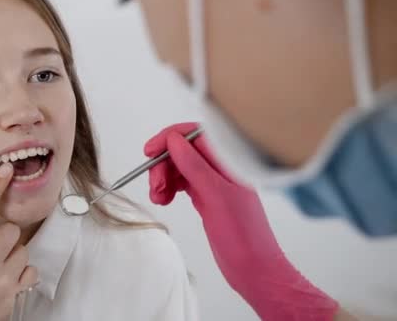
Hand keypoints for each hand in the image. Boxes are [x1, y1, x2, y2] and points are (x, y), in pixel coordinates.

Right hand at [145, 122, 337, 319]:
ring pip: (180, 167)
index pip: (196, 134)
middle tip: (155, 185)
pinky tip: (164, 200)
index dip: (170, 138)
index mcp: (230, 162)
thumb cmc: (243, 236)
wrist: (254, 270)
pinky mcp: (207, 197)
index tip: (149, 151)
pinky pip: (182, 183)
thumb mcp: (216, 197)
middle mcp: (222, 169)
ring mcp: (214, 183)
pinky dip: (169, 188)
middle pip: (184, 151)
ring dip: (163, 178)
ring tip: (158, 198)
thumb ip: (195, 166)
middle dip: (164, 164)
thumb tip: (174, 141)